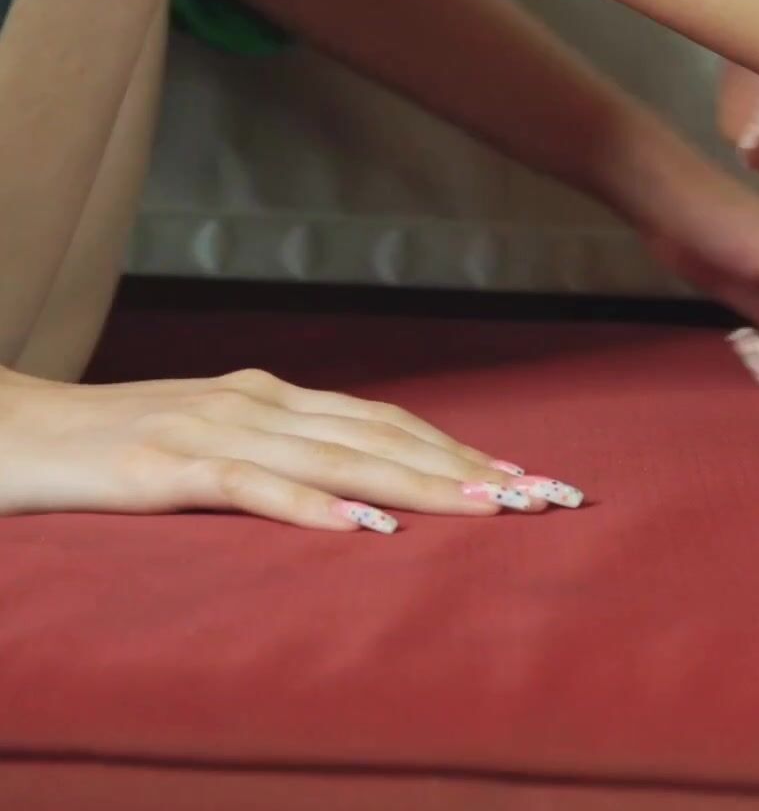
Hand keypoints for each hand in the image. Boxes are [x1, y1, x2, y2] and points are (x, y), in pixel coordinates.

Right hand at [0, 367, 582, 530]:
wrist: (8, 428)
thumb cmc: (114, 443)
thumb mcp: (213, 438)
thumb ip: (282, 450)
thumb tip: (360, 481)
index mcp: (275, 395)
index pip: (389, 422)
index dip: (460, 448)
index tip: (526, 478)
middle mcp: (258, 402)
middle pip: (383, 436)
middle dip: (466, 467)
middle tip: (538, 496)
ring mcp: (213, 430)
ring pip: (337, 457)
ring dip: (418, 485)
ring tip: (484, 508)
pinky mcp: (166, 467)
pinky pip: (253, 487)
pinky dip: (313, 507)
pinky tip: (363, 530)